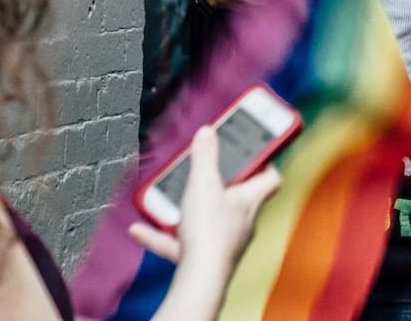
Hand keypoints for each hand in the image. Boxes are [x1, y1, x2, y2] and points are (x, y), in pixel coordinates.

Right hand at [128, 126, 280, 269]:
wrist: (200, 278)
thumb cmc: (210, 232)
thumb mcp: (204, 183)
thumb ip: (205, 156)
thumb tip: (208, 132)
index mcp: (249, 200)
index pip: (270, 179)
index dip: (266, 164)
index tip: (257, 152)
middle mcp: (242, 222)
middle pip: (238, 198)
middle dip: (221, 185)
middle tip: (207, 171)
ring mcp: (224, 242)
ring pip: (208, 221)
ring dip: (189, 210)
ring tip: (171, 199)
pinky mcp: (204, 259)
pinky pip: (182, 244)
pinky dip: (164, 236)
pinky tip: (140, 230)